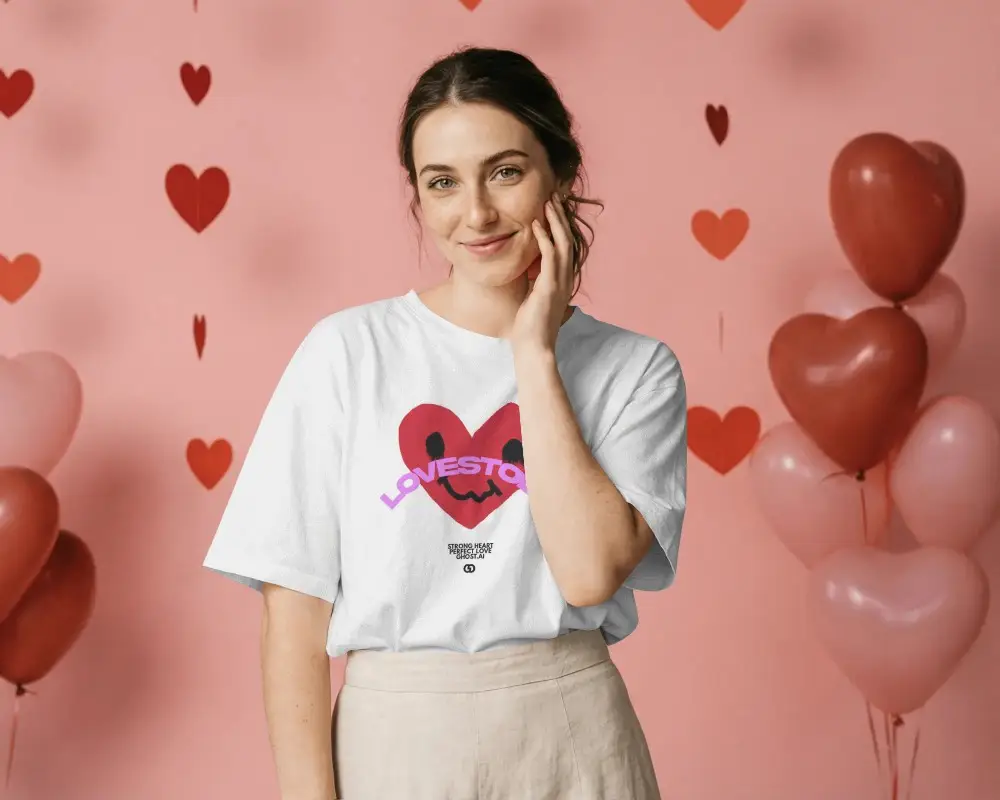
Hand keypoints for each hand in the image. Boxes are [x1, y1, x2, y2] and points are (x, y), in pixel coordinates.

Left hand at [511, 192, 573, 356]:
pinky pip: (550, 256)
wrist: (534, 348)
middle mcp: (565, 279)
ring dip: (555, 221)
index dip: (560, 226)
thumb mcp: (534, 300)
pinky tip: (537, 224)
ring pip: (562, 243)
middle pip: (568, 239)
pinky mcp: (550, 287)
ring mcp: (560, 282)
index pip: (565, 246)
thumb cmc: (530, 328)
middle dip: (561, 216)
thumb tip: (532, 276)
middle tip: (554, 196)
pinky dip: (544, 238)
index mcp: (562, 281)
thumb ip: (537, 285)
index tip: (552, 208)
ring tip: (548, 202)